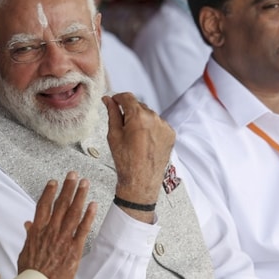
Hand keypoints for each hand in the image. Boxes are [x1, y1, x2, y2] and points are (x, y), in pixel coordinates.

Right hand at [17, 172, 96, 278]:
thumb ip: (29, 235)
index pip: (43, 205)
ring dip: (80, 196)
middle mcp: (50, 231)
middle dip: (67, 187)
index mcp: (37, 231)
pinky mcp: (74, 249)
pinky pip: (83, 229)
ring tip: (84, 183)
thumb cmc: (30, 272)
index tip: (54, 181)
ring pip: (73, 213)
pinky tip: (93, 205)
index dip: (49, 192)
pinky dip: (88, 216)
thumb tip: (28, 224)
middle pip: (60, 204)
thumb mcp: (25, 251)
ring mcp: (62, 239)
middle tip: (73, 174)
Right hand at [103, 94, 174, 219]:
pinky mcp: (170, 134)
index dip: (118, 98)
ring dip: (141, 120)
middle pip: (139, 106)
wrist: (141, 181)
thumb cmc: (126, 161)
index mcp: (139, 117)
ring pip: (149, 115)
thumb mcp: (114, 135)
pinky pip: (158, 124)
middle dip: (130, 112)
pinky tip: (144, 141)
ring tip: (134, 138)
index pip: (128, 97)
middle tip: (122, 126)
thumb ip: (112, 114)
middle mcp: (155, 119)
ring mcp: (164, 126)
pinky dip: (151, 128)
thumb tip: (108, 100)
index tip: (114, 101)